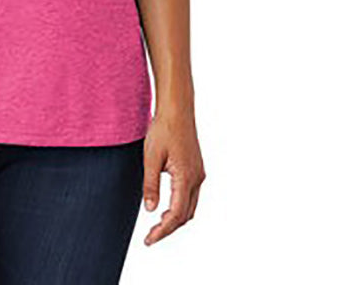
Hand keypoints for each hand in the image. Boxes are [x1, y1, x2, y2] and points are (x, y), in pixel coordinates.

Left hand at [141, 107, 205, 244]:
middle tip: (151, 236)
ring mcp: (198, 173)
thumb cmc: (163, 128)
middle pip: (185, 215)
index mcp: (186, 177)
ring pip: (190, 206)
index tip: (149, 240)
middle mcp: (196, 178)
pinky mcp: (196, 168)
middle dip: (169, 228)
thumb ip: (151, 185)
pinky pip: (191, 195)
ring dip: (176, 219)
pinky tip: (167, 206)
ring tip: (157, 225)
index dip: (163, 231)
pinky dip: (180, 207)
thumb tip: (150, 210)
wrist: (177, 108)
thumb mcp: (151, 157)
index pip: (176, 215)